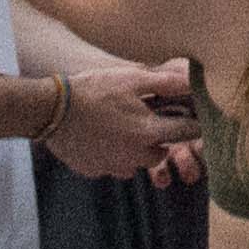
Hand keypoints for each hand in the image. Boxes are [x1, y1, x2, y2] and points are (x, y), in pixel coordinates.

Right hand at [44, 60, 198, 180]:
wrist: (53, 109)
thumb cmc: (95, 90)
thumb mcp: (131, 78)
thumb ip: (164, 82)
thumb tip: (192, 80)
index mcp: (148, 133)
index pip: (185, 133)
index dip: (192, 124)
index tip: (195, 118)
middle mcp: (134, 156)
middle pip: (161, 152)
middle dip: (161, 139)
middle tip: (151, 120)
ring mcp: (113, 166)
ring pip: (137, 163)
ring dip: (137, 149)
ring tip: (125, 128)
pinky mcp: (94, 170)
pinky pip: (112, 166)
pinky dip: (113, 155)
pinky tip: (103, 136)